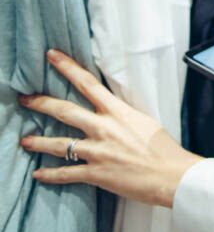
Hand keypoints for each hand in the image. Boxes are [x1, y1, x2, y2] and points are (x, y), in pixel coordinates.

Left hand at [18, 49, 202, 208]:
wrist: (172, 174)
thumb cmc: (164, 149)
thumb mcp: (146, 123)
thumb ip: (125, 117)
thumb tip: (115, 114)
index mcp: (119, 112)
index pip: (88, 84)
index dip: (68, 67)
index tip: (52, 56)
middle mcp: (104, 128)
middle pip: (65, 111)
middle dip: (41, 103)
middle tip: (25, 98)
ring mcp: (98, 151)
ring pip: (59, 144)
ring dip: (38, 142)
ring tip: (25, 140)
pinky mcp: (96, 173)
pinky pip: (66, 174)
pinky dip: (50, 175)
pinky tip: (38, 174)